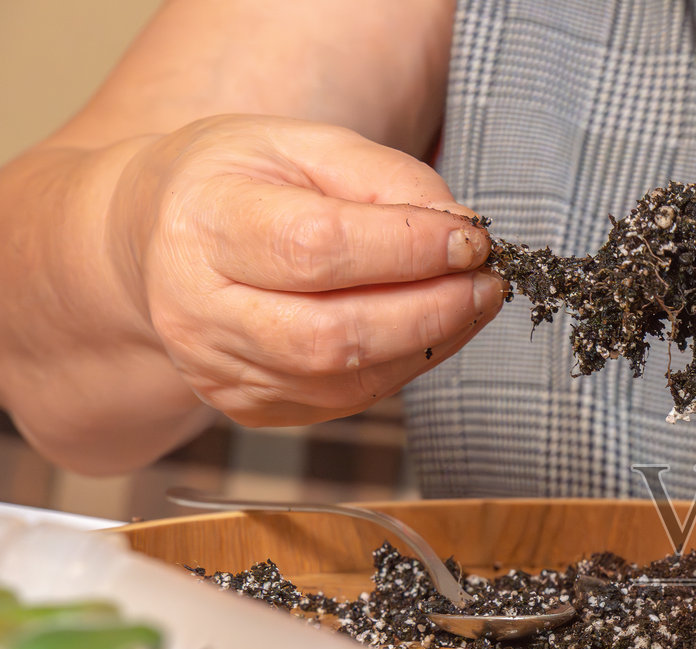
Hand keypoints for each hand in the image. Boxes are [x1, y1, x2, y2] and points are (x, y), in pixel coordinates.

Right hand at [115, 115, 505, 424]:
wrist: (159, 239)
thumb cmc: (239, 182)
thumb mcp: (305, 145)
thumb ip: (386, 178)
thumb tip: (460, 232)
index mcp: (203, 223)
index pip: (315, 248)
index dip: (407, 249)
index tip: (471, 241)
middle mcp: (197, 309)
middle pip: (332, 335)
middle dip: (430, 312)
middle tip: (487, 283)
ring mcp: (221, 370)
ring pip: (347, 380)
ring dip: (429, 343)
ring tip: (469, 301)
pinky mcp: (251, 407)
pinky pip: (347, 400)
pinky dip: (404, 365)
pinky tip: (429, 328)